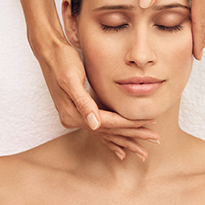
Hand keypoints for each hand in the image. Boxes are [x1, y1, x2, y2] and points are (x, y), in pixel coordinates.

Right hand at [34, 38, 159, 159]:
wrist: (48, 53)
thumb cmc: (62, 61)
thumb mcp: (71, 78)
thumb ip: (83, 102)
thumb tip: (94, 125)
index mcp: (73, 114)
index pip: (108, 123)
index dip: (130, 123)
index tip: (150, 123)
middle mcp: (73, 119)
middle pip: (109, 132)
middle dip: (133, 136)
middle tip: (155, 139)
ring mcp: (75, 117)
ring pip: (105, 134)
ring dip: (124, 141)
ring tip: (142, 151)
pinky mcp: (78, 112)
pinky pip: (99, 130)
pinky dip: (112, 138)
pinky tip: (121, 148)